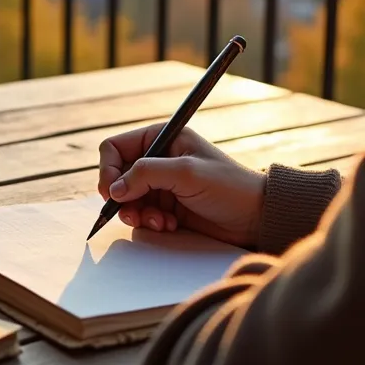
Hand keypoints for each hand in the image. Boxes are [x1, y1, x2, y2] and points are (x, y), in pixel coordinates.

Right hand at [97, 124, 265, 247]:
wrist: (255, 217)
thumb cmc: (229, 187)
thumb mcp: (186, 173)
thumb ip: (146, 175)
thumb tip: (114, 190)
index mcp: (163, 139)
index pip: (115, 148)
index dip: (109, 169)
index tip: (112, 192)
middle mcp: (159, 159)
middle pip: (117, 177)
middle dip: (123, 198)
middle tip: (133, 213)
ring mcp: (161, 185)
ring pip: (126, 199)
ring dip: (137, 213)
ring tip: (159, 222)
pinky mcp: (166, 207)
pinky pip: (141, 215)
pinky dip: (149, 223)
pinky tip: (170, 226)